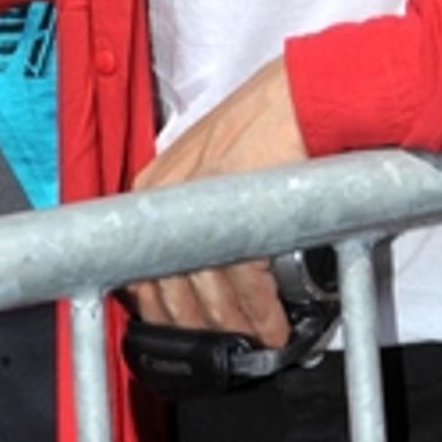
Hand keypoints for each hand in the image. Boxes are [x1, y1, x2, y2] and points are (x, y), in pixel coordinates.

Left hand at [128, 58, 306, 345]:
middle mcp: (168, 196)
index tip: (184, 332)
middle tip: (226, 346)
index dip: (164, 313)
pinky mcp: (242, 211)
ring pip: (208, 294)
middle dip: (200, 329)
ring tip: (258, 341)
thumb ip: (194, 207)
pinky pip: (248, 283)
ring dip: (236, 327)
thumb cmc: (262, 122)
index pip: (139, 270)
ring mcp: (203, 204)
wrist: (302, 94)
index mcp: (153, 186)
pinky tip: (274, 326)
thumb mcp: (206, 161)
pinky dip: (262, 314)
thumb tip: (200, 262)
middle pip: (170, 290)